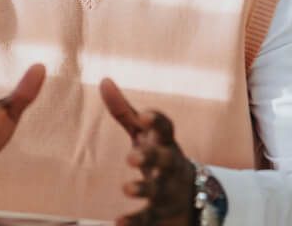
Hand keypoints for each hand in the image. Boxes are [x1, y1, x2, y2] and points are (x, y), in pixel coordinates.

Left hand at [100, 78, 194, 225]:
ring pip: (159, 189)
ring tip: (126, 188)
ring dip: (144, 188)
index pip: (166, 127)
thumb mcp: (143, 132)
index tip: (144, 114)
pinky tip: (117, 222)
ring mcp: (168, 189)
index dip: (157, 120)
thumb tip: (103, 79)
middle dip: (151, 157)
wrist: (188, 195)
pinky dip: (135, 221)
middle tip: (131, 157)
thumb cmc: (158, 153)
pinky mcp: (161, 212)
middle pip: (165, 160)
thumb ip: (123, 109)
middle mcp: (170, 164)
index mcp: (165, 141)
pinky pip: (150, 218)